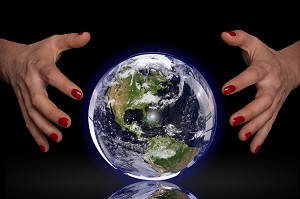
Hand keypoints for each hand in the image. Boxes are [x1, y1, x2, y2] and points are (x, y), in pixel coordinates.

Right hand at [0, 32, 90, 151]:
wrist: (12, 60)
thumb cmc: (37, 53)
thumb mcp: (54, 42)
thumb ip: (71, 40)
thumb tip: (87, 35)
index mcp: (40, 67)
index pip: (52, 76)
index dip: (65, 85)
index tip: (79, 94)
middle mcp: (31, 83)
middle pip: (38, 100)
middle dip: (51, 113)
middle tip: (67, 122)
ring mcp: (26, 96)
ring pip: (32, 115)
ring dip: (44, 128)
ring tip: (58, 138)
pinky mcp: (24, 105)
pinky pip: (28, 121)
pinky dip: (36, 135)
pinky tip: (45, 146)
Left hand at [221, 30, 299, 153]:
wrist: (290, 67)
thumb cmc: (267, 57)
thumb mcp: (254, 44)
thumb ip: (239, 38)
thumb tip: (224, 34)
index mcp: (264, 70)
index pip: (252, 76)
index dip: (240, 82)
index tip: (226, 88)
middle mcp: (271, 87)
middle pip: (263, 101)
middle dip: (249, 112)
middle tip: (234, 120)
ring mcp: (274, 100)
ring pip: (266, 116)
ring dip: (254, 128)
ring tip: (242, 137)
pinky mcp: (274, 109)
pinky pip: (269, 124)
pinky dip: (261, 136)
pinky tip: (252, 147)